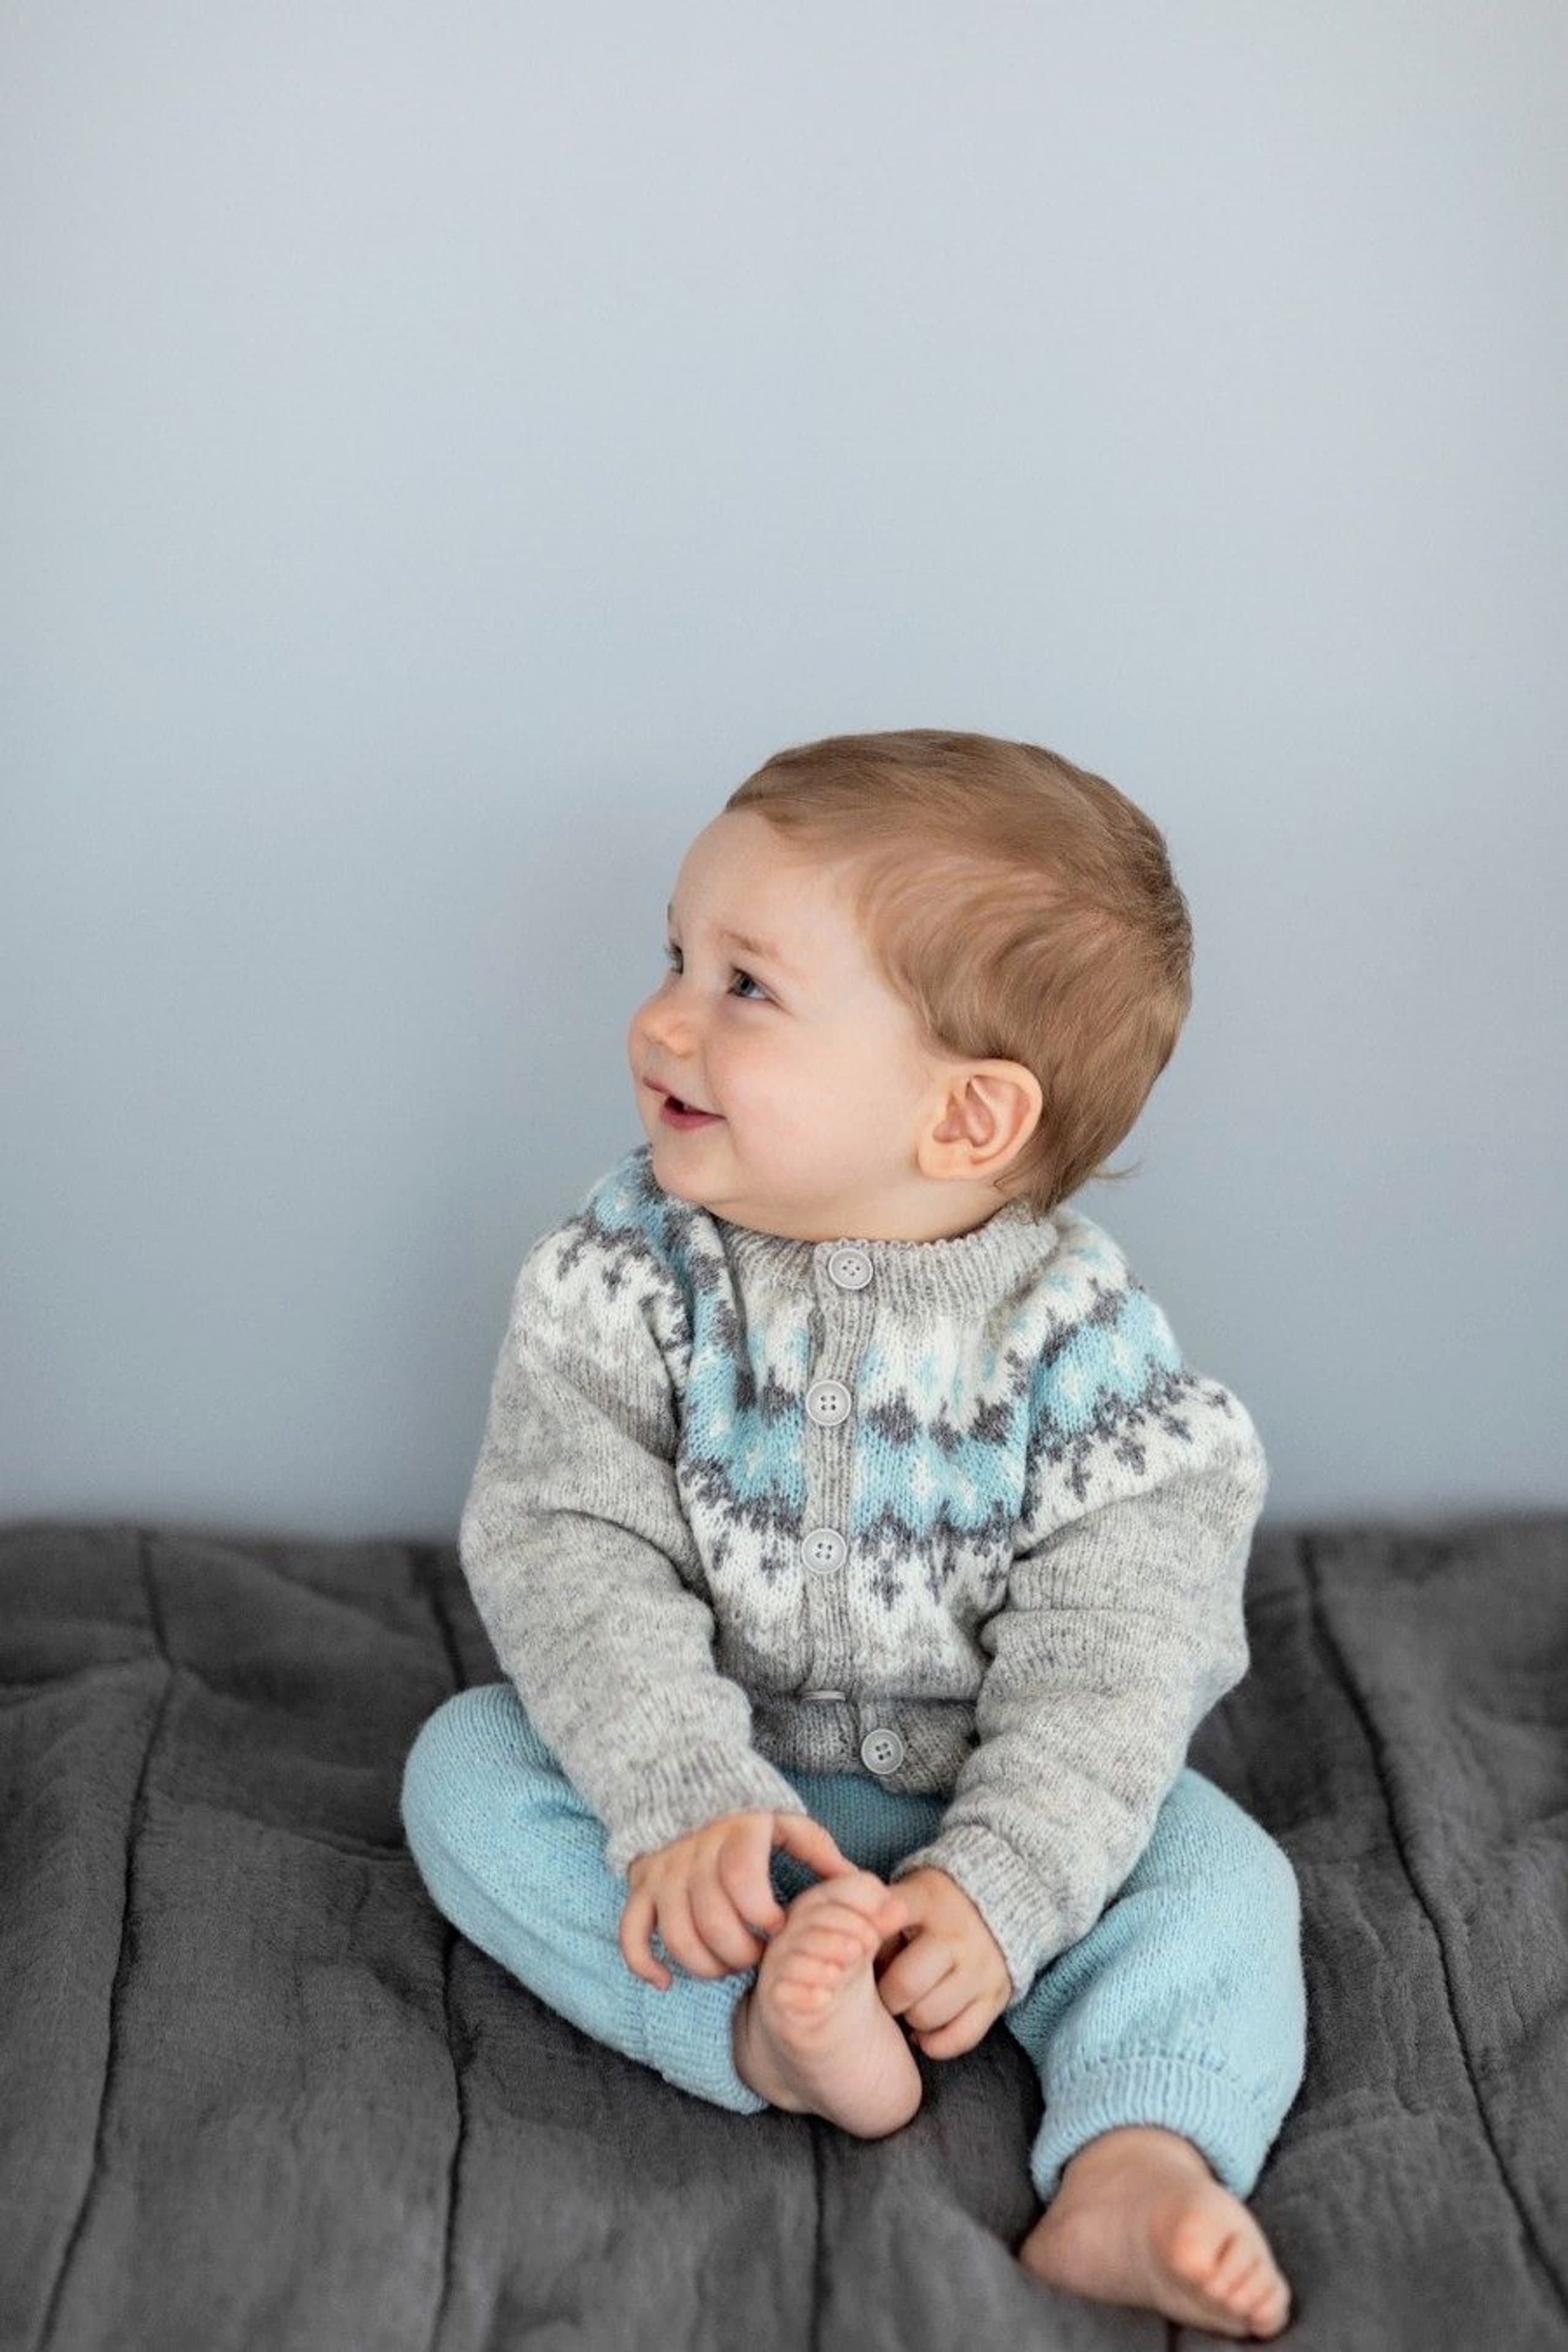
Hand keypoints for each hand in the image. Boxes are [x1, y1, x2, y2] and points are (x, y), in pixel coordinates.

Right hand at [619, 1809, 855, 1987]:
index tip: (779, 1928)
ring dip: (703, 1964)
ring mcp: (663, 1872)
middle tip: (758, 1956)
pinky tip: (666, 1982)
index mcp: (735, 1833)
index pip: (742, 1881)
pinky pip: (631, 1933)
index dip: (763, 1915)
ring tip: (727, 1965)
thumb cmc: (746, 1812)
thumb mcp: (786, 1820)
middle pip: (712, 1920)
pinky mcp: (640, 1887)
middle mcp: (694, 1853)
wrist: (682, 1779)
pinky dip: (643, 1963)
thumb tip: (855, 1882)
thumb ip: (818, 1850)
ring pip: (676, 1934)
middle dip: (740, 1952)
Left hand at [871, 1865, 1013, 2058]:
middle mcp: (956, 1935)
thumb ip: (871, 1910)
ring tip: (908, 2005)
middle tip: (885, 1991)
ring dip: (910, 2019)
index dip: (860, 1949)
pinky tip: (925, 2031)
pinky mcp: (996, 1995)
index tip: (859, 1955)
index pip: (882, 1926)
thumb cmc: (934, 1904)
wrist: (1001, 1896)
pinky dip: (936, 2042)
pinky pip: (960, 2036)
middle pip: (904, 1985)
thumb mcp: (905, 1893)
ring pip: (929, 2015)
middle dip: (886, 1996)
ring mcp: (980, 1967)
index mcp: (926, 1901)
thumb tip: (829, 1939)